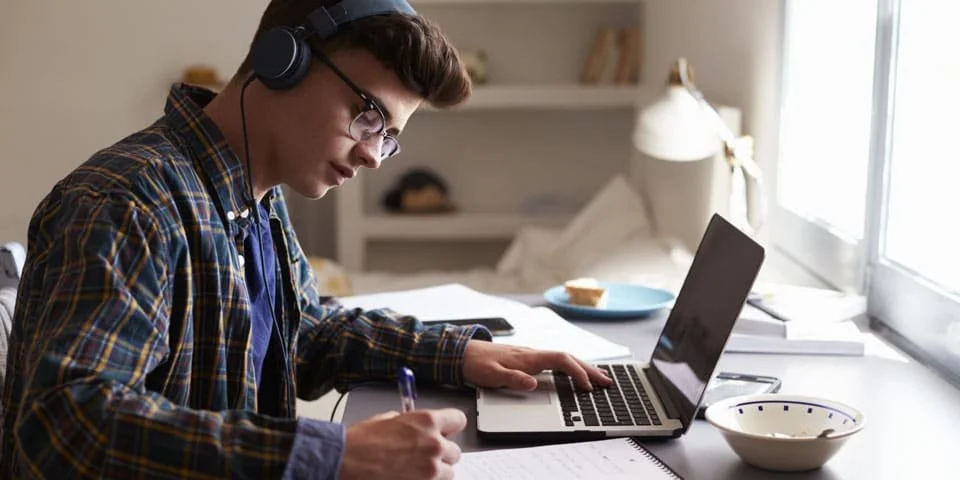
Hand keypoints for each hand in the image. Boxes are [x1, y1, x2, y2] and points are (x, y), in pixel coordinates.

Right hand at [339, 408, 466, 479]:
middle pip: (455, 451)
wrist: (344, 462)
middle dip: (441, 453)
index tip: (445, 431)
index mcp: (427, 422)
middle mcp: (433, 445)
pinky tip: (409, 477)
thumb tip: (418, 428)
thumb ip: (410, 423)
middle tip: (423, 454)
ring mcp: (430, 470)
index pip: (458, 420)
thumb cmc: (360, 442)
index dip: (450, 426)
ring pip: (448, 473)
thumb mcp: (387, 420)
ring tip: (415, 470)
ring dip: (436, 472)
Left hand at [462, 341, 613, 391]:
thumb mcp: (491, 374)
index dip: (576, 372)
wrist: (461, 352)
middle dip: (588, 369)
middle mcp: (533, 354)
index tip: (587, 386)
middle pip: (568, 358)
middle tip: (607, 381)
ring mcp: (531, 355)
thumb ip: (512, 378)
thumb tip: (533, 383)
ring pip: (563, 359)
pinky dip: (570, 368)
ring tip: (598, 377)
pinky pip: (556, 362)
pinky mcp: (528, 359)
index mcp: (528, 357)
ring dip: (582, 368)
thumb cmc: (476, 363)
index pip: (560, 360)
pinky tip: (573, 373)